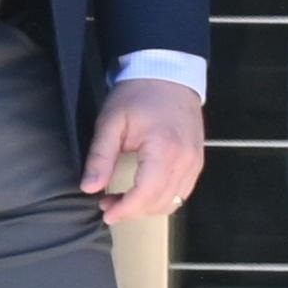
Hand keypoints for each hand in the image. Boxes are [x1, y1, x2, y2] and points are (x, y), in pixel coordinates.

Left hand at [80, 72, 208, 227]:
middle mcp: (185, 160)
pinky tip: (144, 191)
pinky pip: (182, 192)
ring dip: (147, 207)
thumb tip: (89, 188)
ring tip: (124, 199)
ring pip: (173, 201)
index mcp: (163, 149)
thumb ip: (100, 157)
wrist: (167, 75)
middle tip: (108, 203)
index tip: (106, 213)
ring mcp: (195, 161)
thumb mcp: (111, 123)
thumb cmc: (138, 95)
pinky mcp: (197, 161)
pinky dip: (163, 198)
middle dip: (132, 210)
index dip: (125, 210)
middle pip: (160, 202)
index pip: (145, 194)